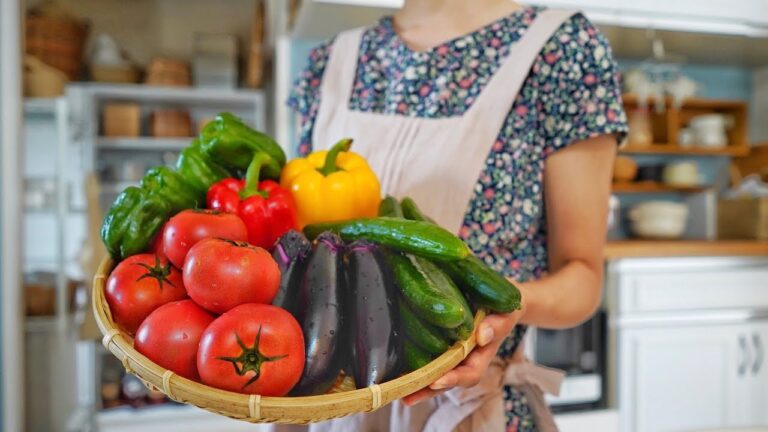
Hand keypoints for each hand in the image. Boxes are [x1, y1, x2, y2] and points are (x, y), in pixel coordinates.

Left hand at [402, 308, 522, 405]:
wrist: (500, 299)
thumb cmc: (504, 307)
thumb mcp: (507, 312)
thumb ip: (498, 324)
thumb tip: (482, 335)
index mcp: (482, 354)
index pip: (470, 373)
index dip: (454, 379)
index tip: (437, 381)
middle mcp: (465, 358)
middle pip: (447, 380)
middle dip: (427, 390)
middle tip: (407, 396)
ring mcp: (452, 353)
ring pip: (434, 373)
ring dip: (416, 383)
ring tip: (396, 389)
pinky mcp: (440, 342)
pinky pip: (427, 356)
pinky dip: (413, 364)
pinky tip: (396, 368)